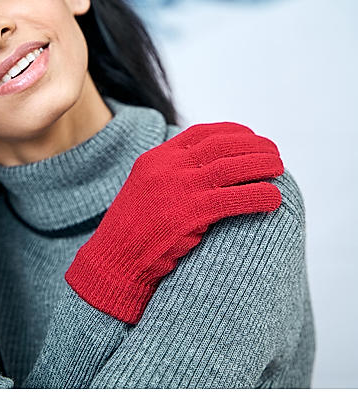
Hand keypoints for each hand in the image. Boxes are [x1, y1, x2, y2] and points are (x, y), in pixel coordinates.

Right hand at [65, 121, 283, 323]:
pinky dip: (258, 196)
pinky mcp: (188, 215)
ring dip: (261, 166)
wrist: (113, 261)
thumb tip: (210, 164)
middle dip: (253, 146)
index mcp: (156, 158)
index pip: (201, 133)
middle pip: (220, 146)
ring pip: (230, 168)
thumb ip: (173, 171)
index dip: (232, 132)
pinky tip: (274, 199)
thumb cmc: (133, 228)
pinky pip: (232, 200)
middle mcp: (167, 168)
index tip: (252, 136)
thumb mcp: (146, 186)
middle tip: (274, 152)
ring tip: (280, 169)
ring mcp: (177, 190)